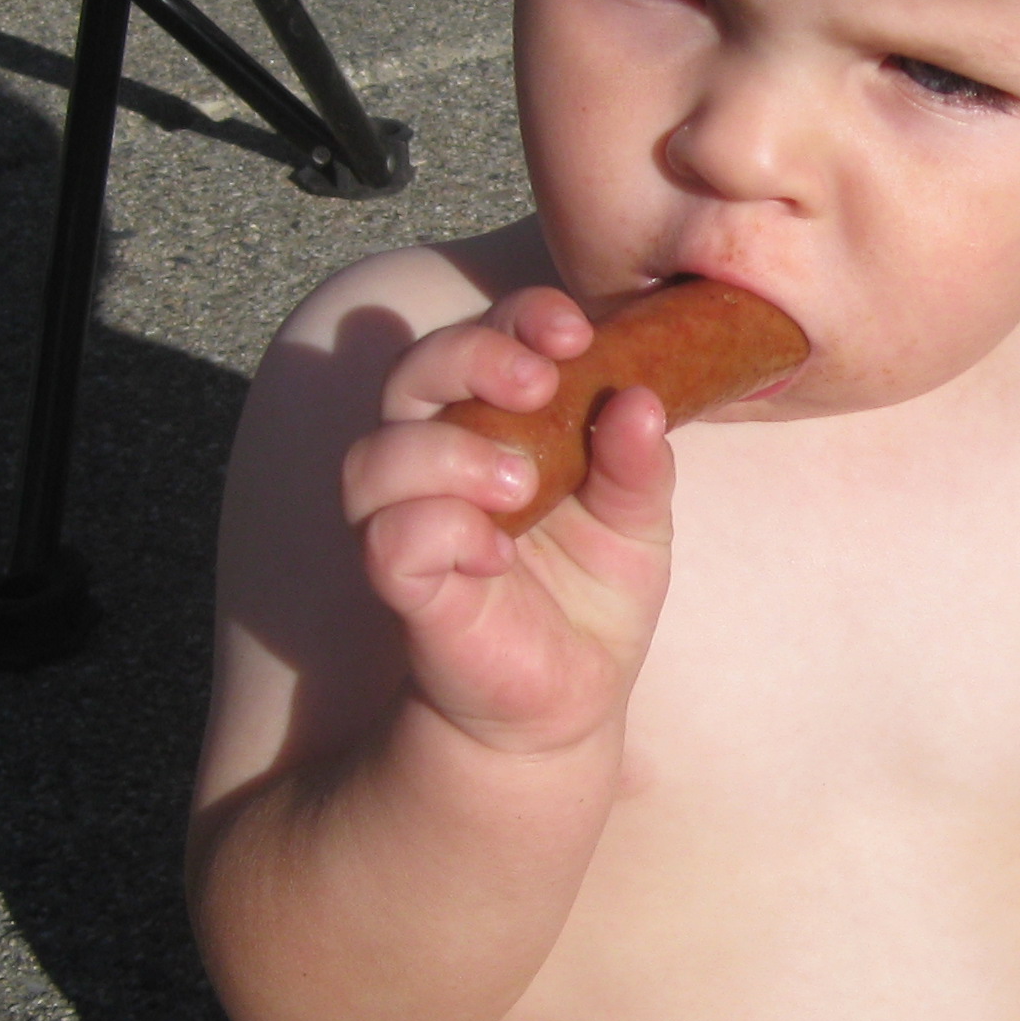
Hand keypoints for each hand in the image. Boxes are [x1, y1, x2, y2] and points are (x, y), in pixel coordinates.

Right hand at [339, 283, 674, 754]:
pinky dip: (439, 531)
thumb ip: (639, 464)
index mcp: (496, 423)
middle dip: (472, 357)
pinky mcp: (402, 585)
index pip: (484, 338)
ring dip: (449, 451)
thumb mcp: (638, 524)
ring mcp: (410, 521)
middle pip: (413, 371)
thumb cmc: (591, 598)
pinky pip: (388, 539)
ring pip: (377, 453)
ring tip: (521, 485)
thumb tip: (641, 399)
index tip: (574, 332)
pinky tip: (496, 554)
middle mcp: (437, 459)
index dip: (519, 319)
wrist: (568, 701)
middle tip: (538, 385)